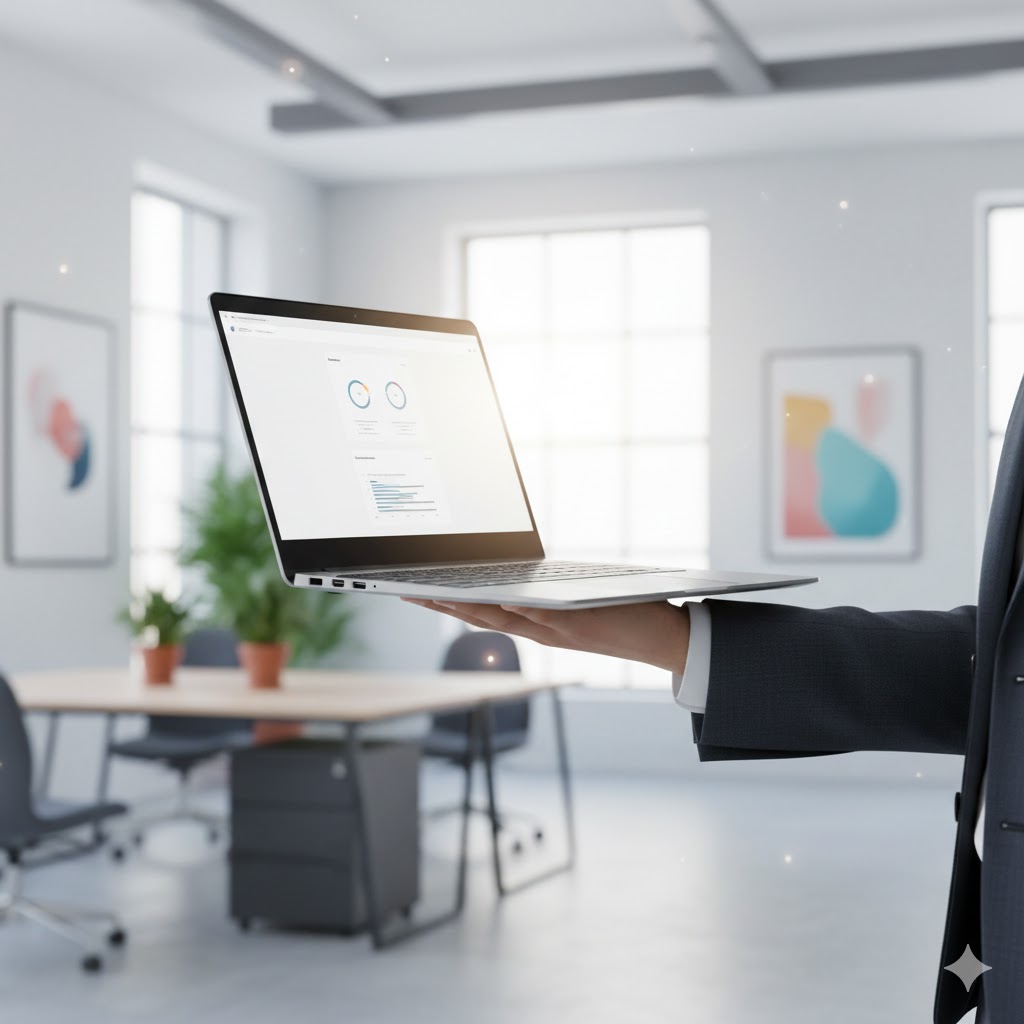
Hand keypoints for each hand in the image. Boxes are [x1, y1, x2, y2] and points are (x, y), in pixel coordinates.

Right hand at [401, 598, 689, 673]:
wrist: (666, 640)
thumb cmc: (622, 615)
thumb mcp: (574, 604)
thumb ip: (546, 593)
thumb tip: (521, 570)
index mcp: (536, 624)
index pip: (481, 614)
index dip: (445, 605)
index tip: (414, 591)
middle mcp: (539, 630)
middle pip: (479, 617)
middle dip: (439, 605)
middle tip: (403, 591)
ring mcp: (555, 627)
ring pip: (501, 617)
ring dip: (465, 606)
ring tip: (432, 593)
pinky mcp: (577, 622)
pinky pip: (537, 612)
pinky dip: (513, 604)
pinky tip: (490, 594)